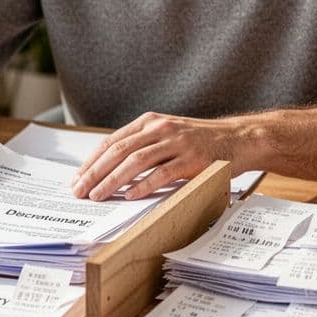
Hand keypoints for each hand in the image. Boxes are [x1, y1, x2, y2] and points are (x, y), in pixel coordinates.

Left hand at [72, 113, 232, 200]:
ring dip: (113, 180)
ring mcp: (177, 143)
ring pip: (136, 161)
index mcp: (149, 121)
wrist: (239, 138)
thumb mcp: (167, 135)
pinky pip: (163, 172)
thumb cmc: (200, 141)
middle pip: (119, 150)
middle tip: (79, 190)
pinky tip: (130, 195)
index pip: (112, 141)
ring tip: (98, 195)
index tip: (78, 178)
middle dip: (95, 172)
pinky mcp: (192, 159)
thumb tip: (109, 170)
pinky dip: (144, 184)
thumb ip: (142, 146)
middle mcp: (160, 128)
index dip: (92, 161)